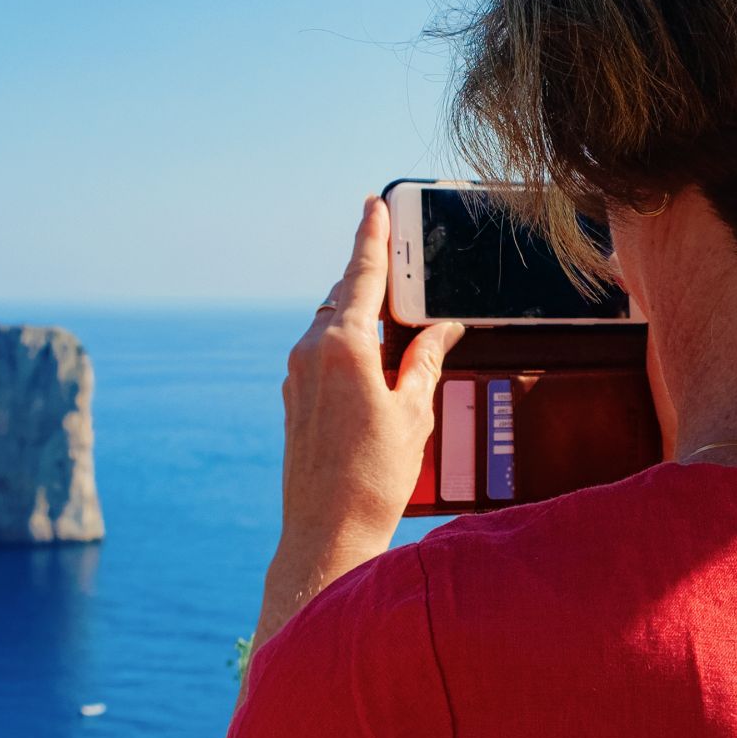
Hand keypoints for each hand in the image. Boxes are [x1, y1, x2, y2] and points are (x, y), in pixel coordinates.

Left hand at [258, 198, 462, 645]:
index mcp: (343, 344)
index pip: (361, 274)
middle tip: (404, 261)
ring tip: (399, 314)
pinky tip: (375, 358)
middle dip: (373, 278)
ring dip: (362, 313)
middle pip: (345, 295)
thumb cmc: (375, 477)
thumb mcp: (413, 412)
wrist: (326, 533)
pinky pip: (323, 351)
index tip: (374, 204)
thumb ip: (424, 360)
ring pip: (332, 323)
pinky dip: (348, 342)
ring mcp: (297, 375)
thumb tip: (441, 328)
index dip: (372, 237)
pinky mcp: (294, 398)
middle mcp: (311, 351)